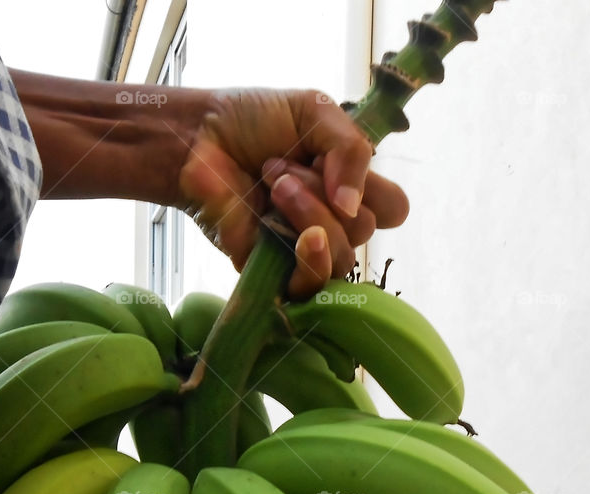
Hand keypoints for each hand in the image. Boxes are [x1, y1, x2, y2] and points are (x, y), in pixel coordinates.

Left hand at [177, 89, 408, 298]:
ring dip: (313, 215)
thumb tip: (353, 205)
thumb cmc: (254, 122)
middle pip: (365, 232)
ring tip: (276, 185)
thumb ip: (351, 149)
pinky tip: (293, 232)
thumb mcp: (316, 112)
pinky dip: (307, 259)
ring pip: (340, 260)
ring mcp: (298, 249)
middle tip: (283, 167)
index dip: (378, 191)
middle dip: (329, 192)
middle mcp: (328, 221)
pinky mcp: (268, 271)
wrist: (197, 138)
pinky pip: (306, 285)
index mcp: (346, 187)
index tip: (338, 160)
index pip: (392, 210)